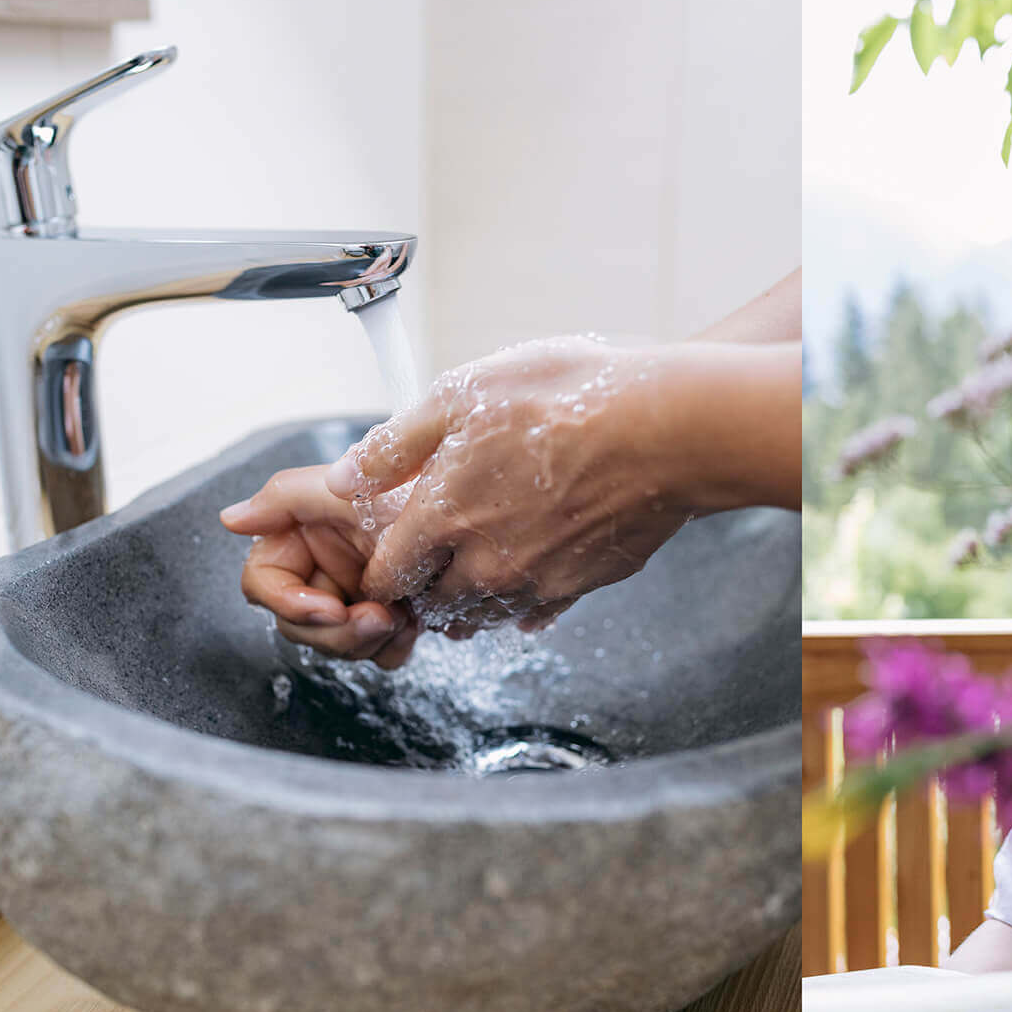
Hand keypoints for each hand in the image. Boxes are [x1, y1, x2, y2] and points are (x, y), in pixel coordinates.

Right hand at [218, 464, 423, 666]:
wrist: (482, 512)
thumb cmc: (421, 490)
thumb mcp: (353, 490)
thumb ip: (286, 498)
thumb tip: (230, 519)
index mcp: (303, 538)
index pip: (264, 585)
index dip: (291, 604)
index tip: (330, 609)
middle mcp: (323, 569)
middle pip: (299, 626)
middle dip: (340, 631)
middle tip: (382, 618)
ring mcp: (355, 596)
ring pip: (337, 646)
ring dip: (371, 641)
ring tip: (405, 616)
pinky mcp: (389, 615)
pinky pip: (376, 652)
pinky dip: (394, 646)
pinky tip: (419, 624)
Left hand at [322, 335, 701, 632]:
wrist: (668, 431)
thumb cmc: (569, 399)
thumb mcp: (462, 396)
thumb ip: (395, 445)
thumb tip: (344, 478)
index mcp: (442, 520)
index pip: (387, 577)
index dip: (381, 565)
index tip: (394, 546)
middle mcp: (483, 566)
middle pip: (431, 604)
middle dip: (424, 585)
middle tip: (434, 553)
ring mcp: (536, 583)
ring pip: (482, 614)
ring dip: (471, 596)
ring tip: (479, 560)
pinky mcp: (582, 587)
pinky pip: (535, 611)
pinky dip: (524, 597)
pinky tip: (532, 563)